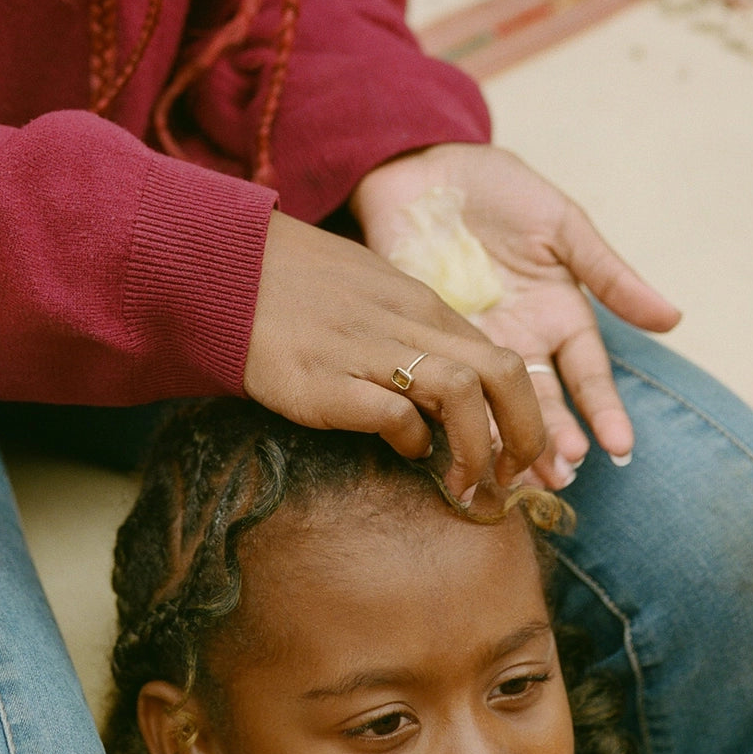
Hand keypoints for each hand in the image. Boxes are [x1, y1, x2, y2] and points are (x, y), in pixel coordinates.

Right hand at [244, 209, 545, 500]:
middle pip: (504, 375)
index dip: (526, 414)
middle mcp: (406, 325)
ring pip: (462, 393)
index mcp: (421, 305)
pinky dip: (411, 439)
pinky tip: (402, 450)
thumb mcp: (370, 293)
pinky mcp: (324, 380)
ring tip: (463, 484)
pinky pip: (393, 413)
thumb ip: (412, 330)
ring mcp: (366, 351)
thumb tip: (446, 383)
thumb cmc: (294, 285)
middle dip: (525, 436)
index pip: (504, 358)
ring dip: (476, 448)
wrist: (226, 268)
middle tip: (510, 479)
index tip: (516, 454)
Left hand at [350, 143, 680, 488]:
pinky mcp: (423, 338)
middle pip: (540, 400)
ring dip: (505, 439)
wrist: (423, 169)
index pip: (587, 375)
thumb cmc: (499, 191)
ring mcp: (469, 342)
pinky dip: (450, 413)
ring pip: (492, 402)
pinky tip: (456, 440)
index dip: (603, 411)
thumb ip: (608, 273)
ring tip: (517, 473)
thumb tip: (672, 319)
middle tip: (561, 473)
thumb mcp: (561, 226)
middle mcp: (517, 338)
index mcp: (557, 315)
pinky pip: (442, 384)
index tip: (618, 447)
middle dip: (553, 439)